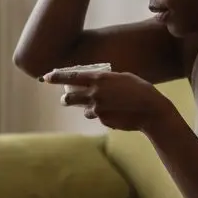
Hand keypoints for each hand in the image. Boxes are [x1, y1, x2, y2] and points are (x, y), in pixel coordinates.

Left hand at [43, 69, 175, 131]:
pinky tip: (116, 113)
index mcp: (99, 78)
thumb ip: (105, 79)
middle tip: (65, 99)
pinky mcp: (103, 120)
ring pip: (83, 110)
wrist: (152, 111)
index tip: (46, 77)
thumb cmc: (140, 90)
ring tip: (100, 106)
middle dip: (66, 99)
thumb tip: (94, 81)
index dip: (56, 77)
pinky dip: (102, 115)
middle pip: (70, 97)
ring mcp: (98, 109)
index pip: (71, 77)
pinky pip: (97, 117)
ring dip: (87, 108)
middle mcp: (95, 93)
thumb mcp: (122, 77)